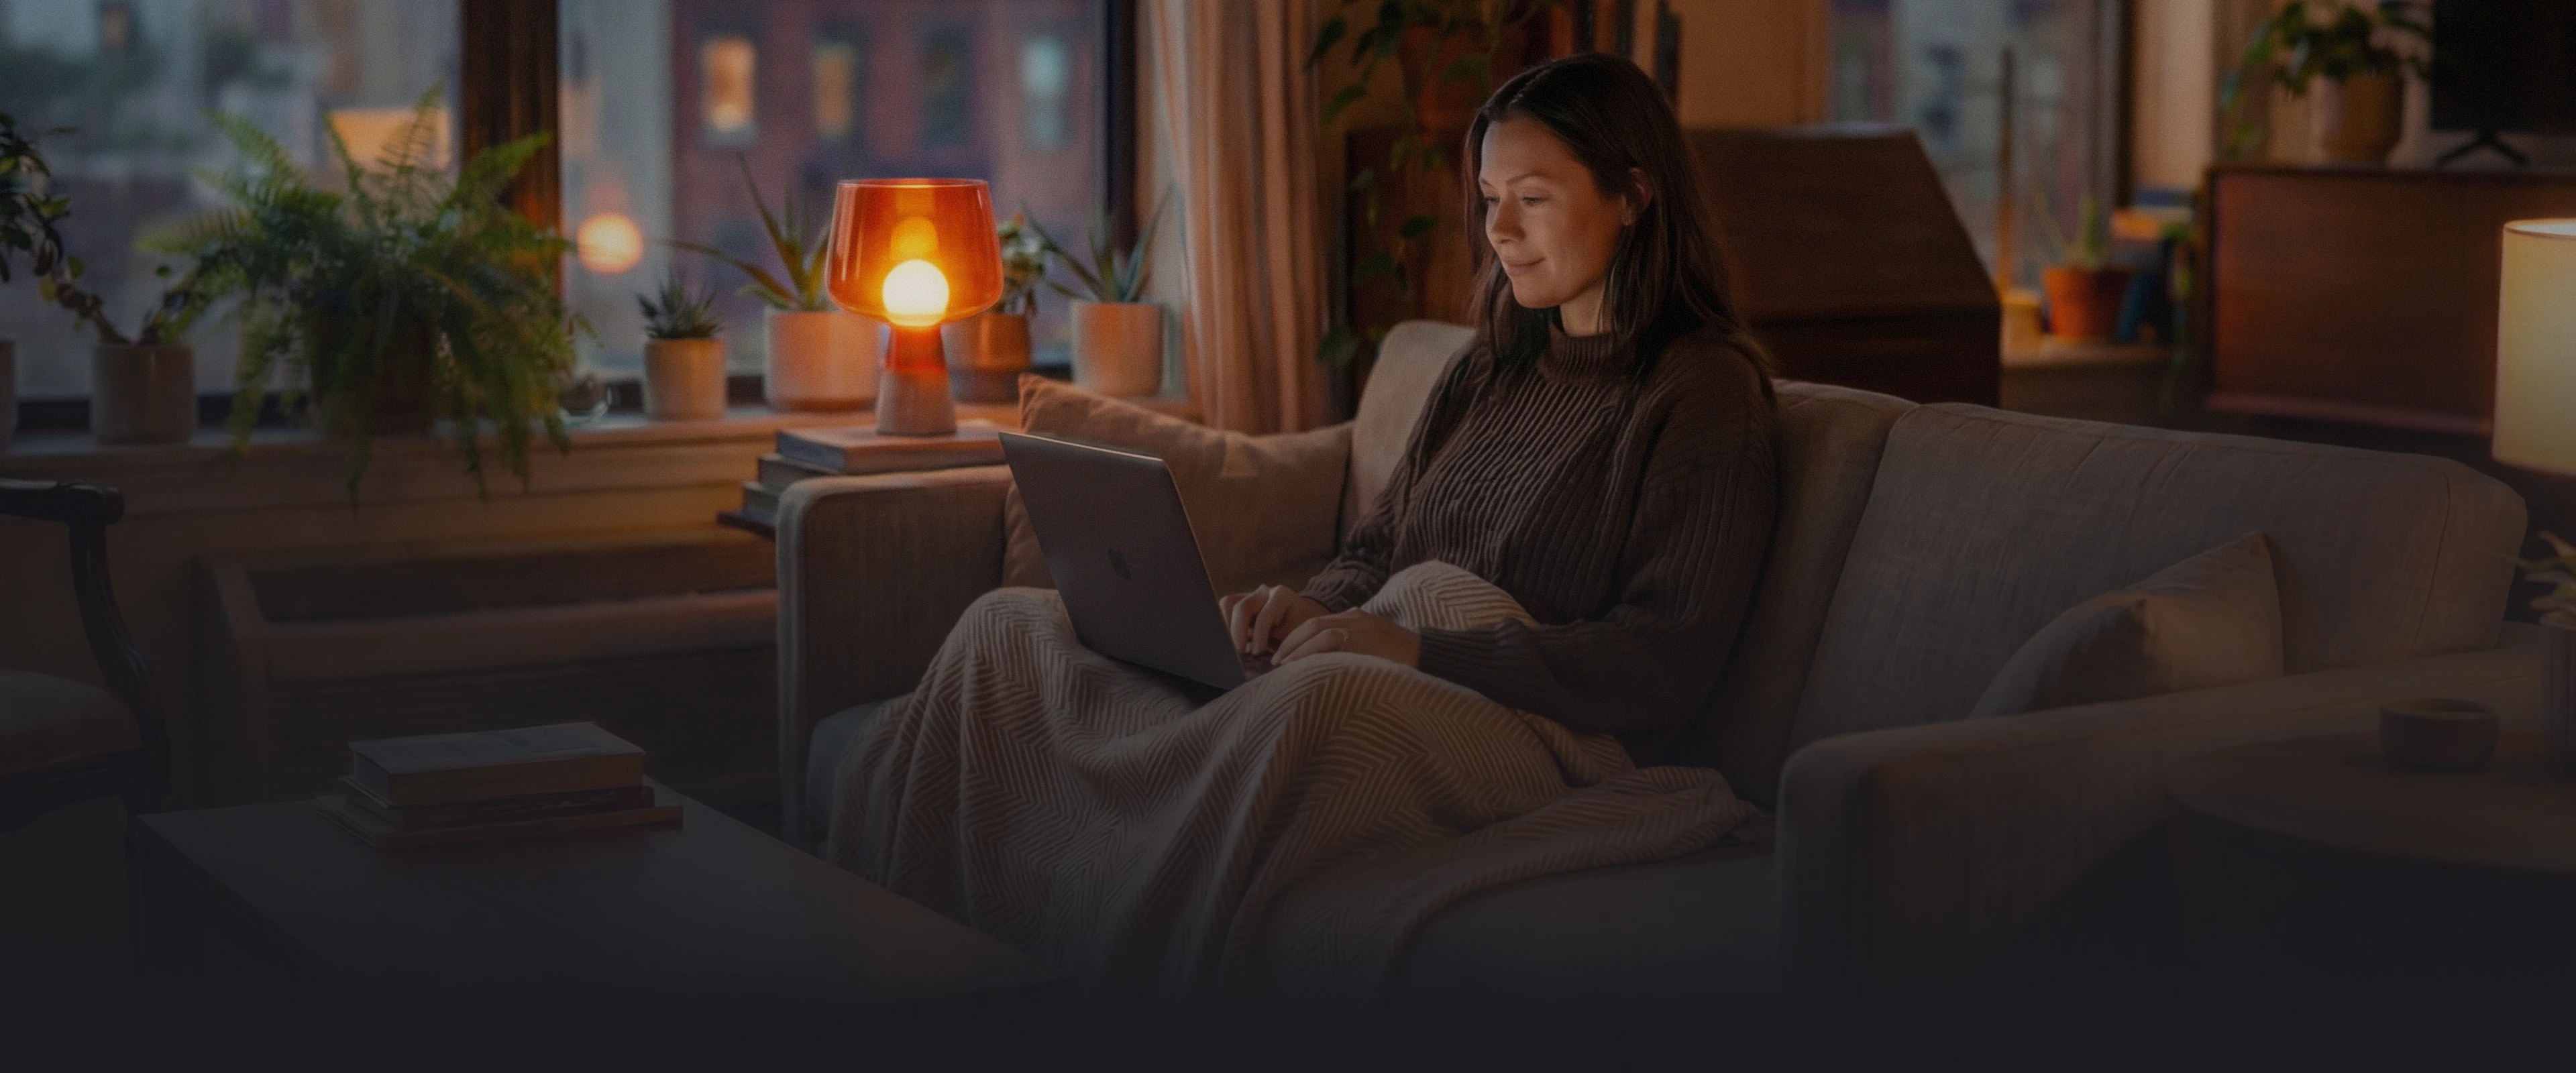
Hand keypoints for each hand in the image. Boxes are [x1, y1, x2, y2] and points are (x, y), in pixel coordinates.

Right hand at [1220, 585, 1329, 656]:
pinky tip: (1228, 641)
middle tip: (1239, 652)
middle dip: (1237, 631)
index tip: (1257, 652)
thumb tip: (1262, 657)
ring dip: (1226, 626)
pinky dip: (1224, 624)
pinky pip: (1225, 609)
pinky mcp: (1239, 603)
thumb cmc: (1303, 630)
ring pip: (1227, 603)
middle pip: (1241, 606)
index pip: (1264, 615)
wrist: (1305, 621)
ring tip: (1230, 646)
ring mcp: (1249, 595)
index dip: (1259, 635)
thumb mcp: (1297, 636)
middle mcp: (1263, 592)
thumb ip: (1281, 643)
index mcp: (1281, 596)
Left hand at [1271, 608, 1420, 667]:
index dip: (1297, 638)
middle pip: (1313, 625)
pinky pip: (1331, 643)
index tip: (1283, 655)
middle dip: (1291, 642)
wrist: (1432, 656)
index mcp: (1357, 618)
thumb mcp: (1375, 647)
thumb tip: (1328, 663)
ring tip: (1282, 667)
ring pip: (1318, 632)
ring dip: (1297, 649)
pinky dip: (1312, 654)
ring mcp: (1361, 627)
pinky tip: (1301, 668)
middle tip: (1275, 662)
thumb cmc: (1404, 660)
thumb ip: (1354, 647)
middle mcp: (1356, 618)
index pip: (1318, 624)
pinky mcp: (1365, 639)